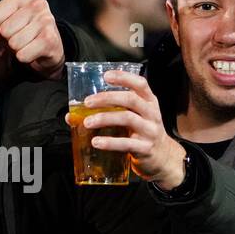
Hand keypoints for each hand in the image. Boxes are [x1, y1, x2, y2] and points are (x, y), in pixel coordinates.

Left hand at [0, 0, 64, 88]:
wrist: (48, 48)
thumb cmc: (23, 32)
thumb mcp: (0, 25)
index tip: (6, 28)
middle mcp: (37, 4)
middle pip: (4, 31)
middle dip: (8, 39)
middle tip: (18, 37)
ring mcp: (46, 21)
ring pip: (14, 43)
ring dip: (17, 49)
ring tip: (26, 43)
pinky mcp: (50, 39)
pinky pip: (23, 54)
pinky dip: (24, 57)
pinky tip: (33, 51)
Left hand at [71, 70, 187, 188]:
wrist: (162, 157)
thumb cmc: (142, 133)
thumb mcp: (135, 117)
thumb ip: (111, 111)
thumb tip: (72, 115)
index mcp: (149, 101)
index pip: (140, 83)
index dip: (124, 77)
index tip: (106, 76)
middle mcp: (152, 113)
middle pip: (130, 99)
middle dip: (107, 98)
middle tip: (88, 102)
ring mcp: (150, 131)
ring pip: (127, 118)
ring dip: (104, 118)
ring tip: (87, 123)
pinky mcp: (145, 148)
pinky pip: (126, 143)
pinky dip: (109, 142)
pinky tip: (96, 142)